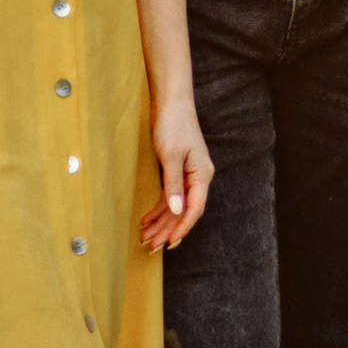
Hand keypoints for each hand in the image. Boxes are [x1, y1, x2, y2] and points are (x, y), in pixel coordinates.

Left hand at [139, 96, 213, 250]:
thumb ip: (174, 184)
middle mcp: (197, 178)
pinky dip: (158, 208)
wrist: (171, 101)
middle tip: (151, 246)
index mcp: (201, 175)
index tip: (169, 243)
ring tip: (146, 238)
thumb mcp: (171, 156)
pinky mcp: (177, 170)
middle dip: (167, 229)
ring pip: (175, 206)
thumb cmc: (173, 125)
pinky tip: (146, 219)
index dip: (181, 228)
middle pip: (184, 211)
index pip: (194, 209)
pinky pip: (169, 196)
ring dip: (161, 222)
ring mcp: (188, 175)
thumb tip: (176, 211)